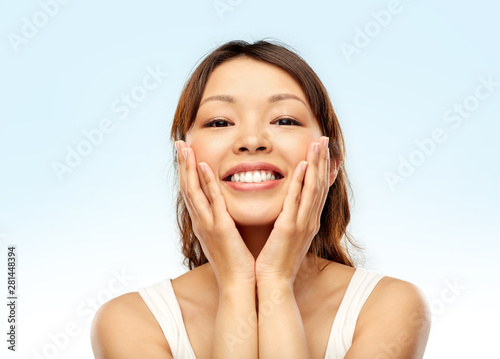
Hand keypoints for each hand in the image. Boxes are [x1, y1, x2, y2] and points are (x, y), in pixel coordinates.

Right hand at [175, 140, 255, 288]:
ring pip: (193, 190)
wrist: (238, 285)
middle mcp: (201, 222)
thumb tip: (225, 210)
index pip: (191, 192)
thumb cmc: (235, 263)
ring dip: (188, 168)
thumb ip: (222, 222)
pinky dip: (206, 183)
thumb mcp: (225, 238)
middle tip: (179, 143)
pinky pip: (212, 201)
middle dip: (182, 165)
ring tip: (185, 148)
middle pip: (187, 187)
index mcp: (203, 223)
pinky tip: (203, 167)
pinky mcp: (221, 228)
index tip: (185, 154)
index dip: (186, 173)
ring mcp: (208, 224)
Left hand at [255, 136, 334, 285]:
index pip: (318, 190)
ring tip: (317, 144)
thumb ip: (290, 220)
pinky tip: (302, 166)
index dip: (322, 169)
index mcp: (309, 222)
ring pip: (313, 188)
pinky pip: (296, 200)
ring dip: (316, 164)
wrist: (274, 283)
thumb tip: (289, 210)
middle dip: (322, 160)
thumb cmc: (277, 261)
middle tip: (323, 139)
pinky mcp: (290, 228)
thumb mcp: (288, 237)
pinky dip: (301, 182)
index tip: (322, 151)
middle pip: (320, 184)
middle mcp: (310, 220)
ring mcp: (302, 224)